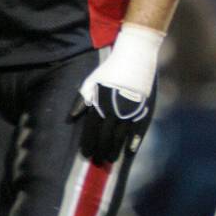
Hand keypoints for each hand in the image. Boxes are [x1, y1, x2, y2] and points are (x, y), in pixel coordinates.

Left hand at [71, 24, 162, 165]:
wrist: (135, 56)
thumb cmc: (111, 68)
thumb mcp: (91, 81)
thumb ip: (81, 99)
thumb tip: (71, 117)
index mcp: (99, 104)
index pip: (91, 130)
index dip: (88, 144)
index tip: (87, 153)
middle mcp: (113, 110)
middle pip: (105, 137)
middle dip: (100, 151)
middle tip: (98, 160)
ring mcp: (129, 111)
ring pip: (120, 137)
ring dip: (114, 150)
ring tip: (110, 158)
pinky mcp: (143, 109)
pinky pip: (138, 129)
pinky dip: (134, 141)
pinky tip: (130, 150)